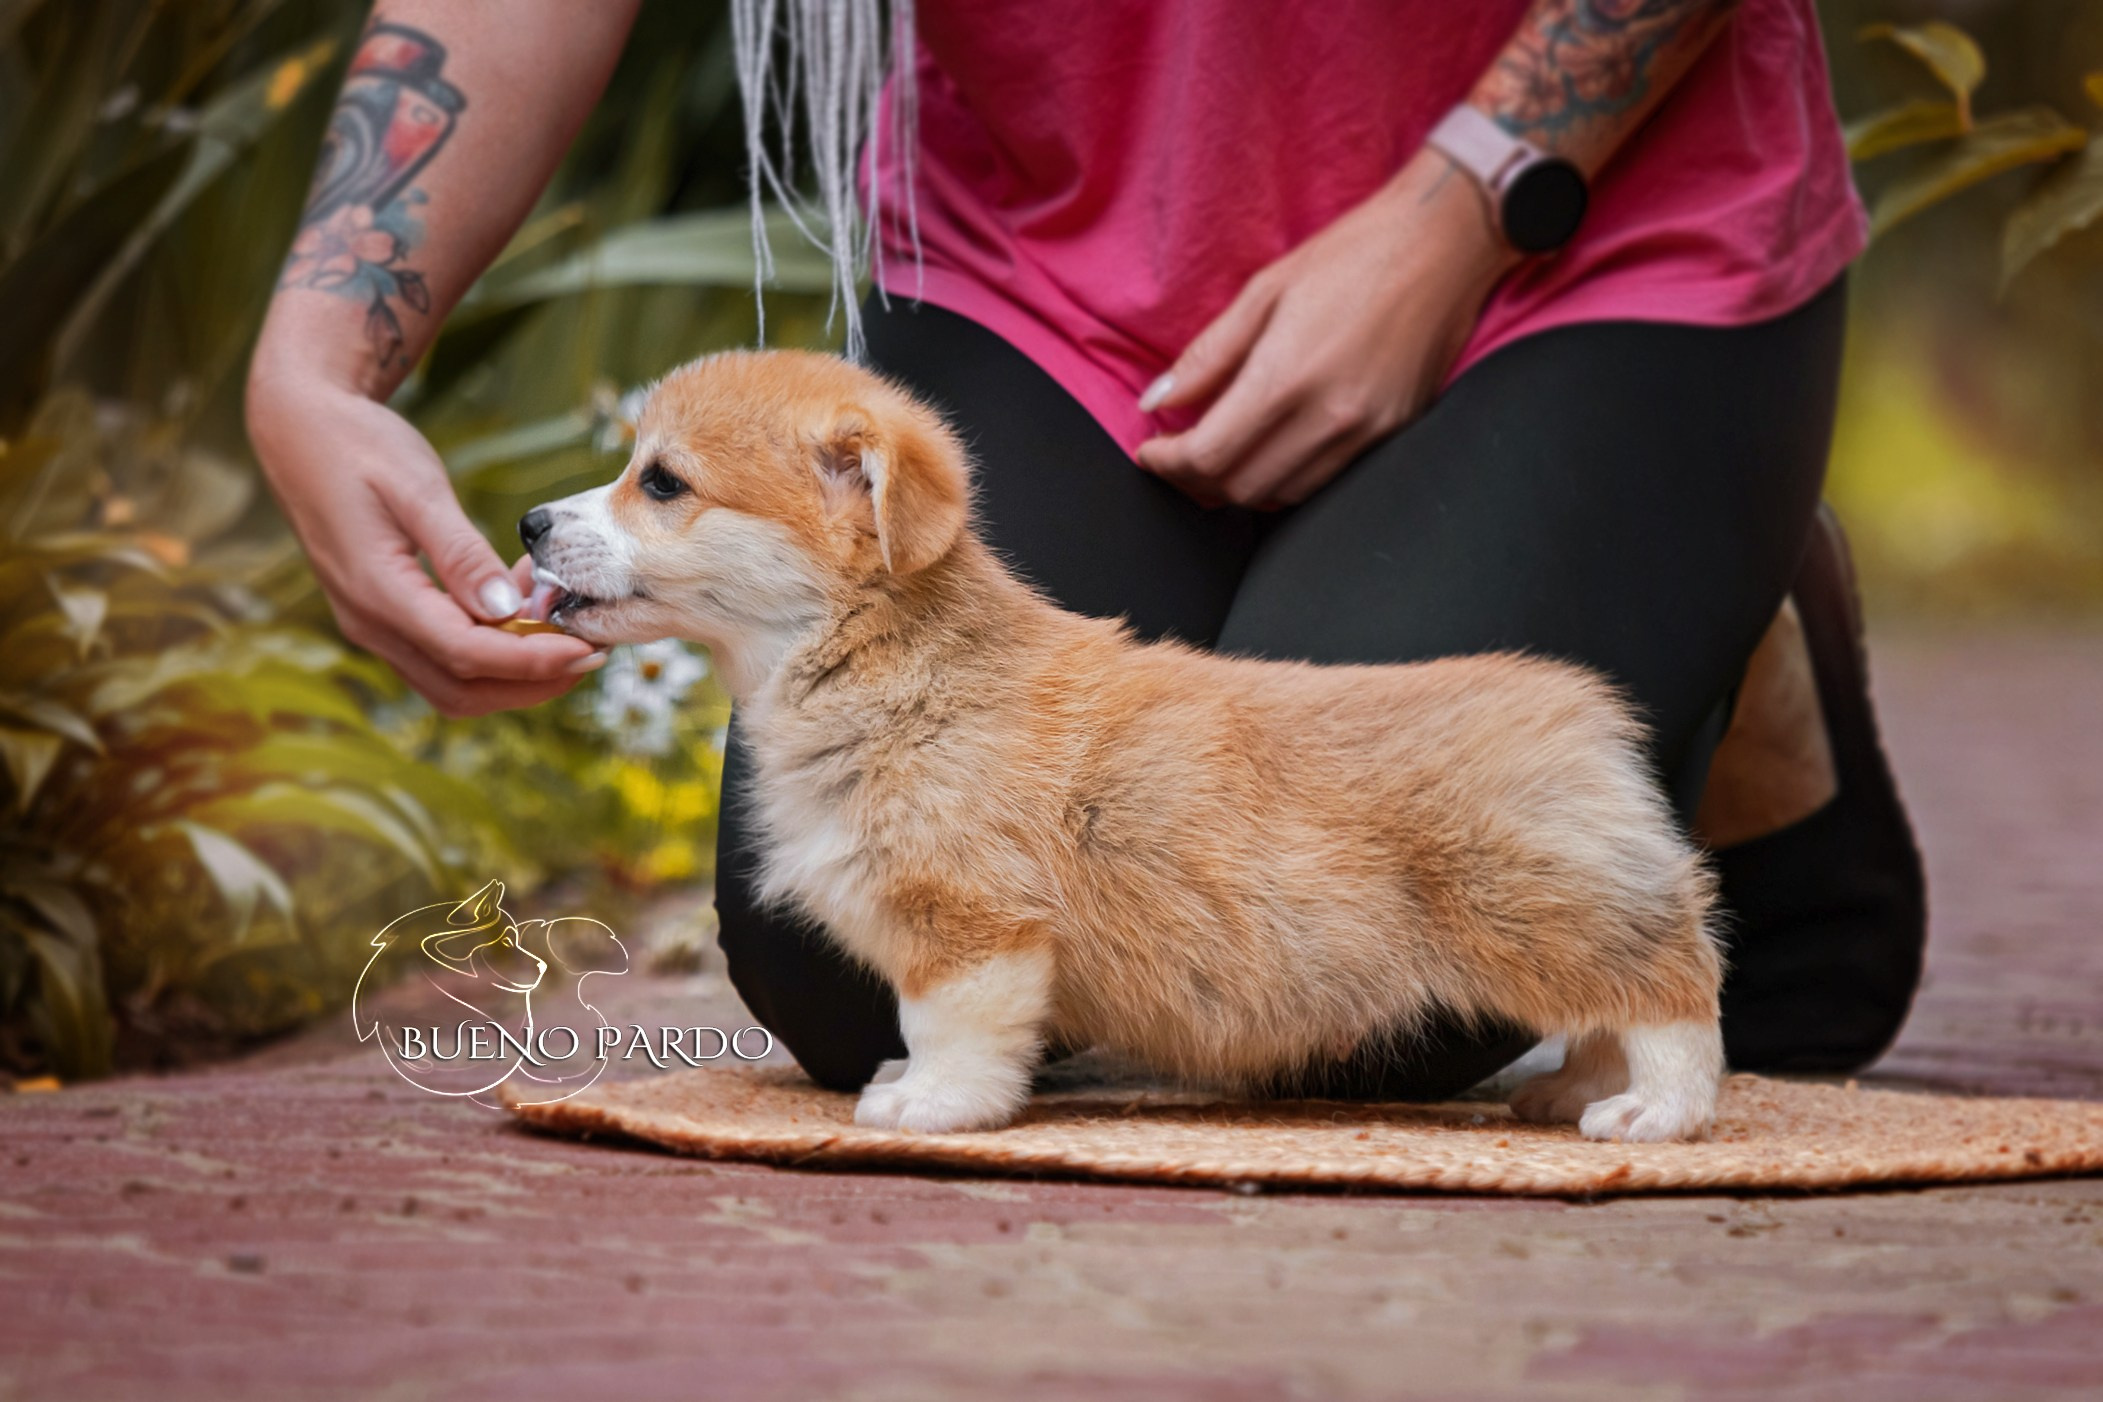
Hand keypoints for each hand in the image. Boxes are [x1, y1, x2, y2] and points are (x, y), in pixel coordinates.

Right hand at [245, 374, 602, 715]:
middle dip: (532, 683)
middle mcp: (370, 623)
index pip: (467, 654)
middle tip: (591, 652)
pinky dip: (489, 652)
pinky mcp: (382, 616)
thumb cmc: (359, 446)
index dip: (533, 661)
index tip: (587, 649)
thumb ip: (460, 552)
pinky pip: (441, 658)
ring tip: (564, 632)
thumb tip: (506, 612)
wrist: (299, 430)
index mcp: (378, 593)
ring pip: (452, 684)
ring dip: (512, 674)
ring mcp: (372, 625)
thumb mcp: (417, 487)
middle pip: (462, 688)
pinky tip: (523, 610)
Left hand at [1135, 148, 1520, 509]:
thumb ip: (1208, 355)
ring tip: (1216, 454)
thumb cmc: (1354, 254)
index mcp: (1288, 377)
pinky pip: (1321, 481)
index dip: (1168, 464)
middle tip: (1175, 456)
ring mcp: (1365, 433)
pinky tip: (1267, 448)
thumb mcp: (1264, 290)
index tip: (1150, 451)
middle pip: (1239, 488)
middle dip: (1195, 481)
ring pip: (1280, 495)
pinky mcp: (1391, 434)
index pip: (1209, 456)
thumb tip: (1158, 401)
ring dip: (1237, 485)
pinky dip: (1281, 478)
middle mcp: (1329, 418)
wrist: (1446, 244)